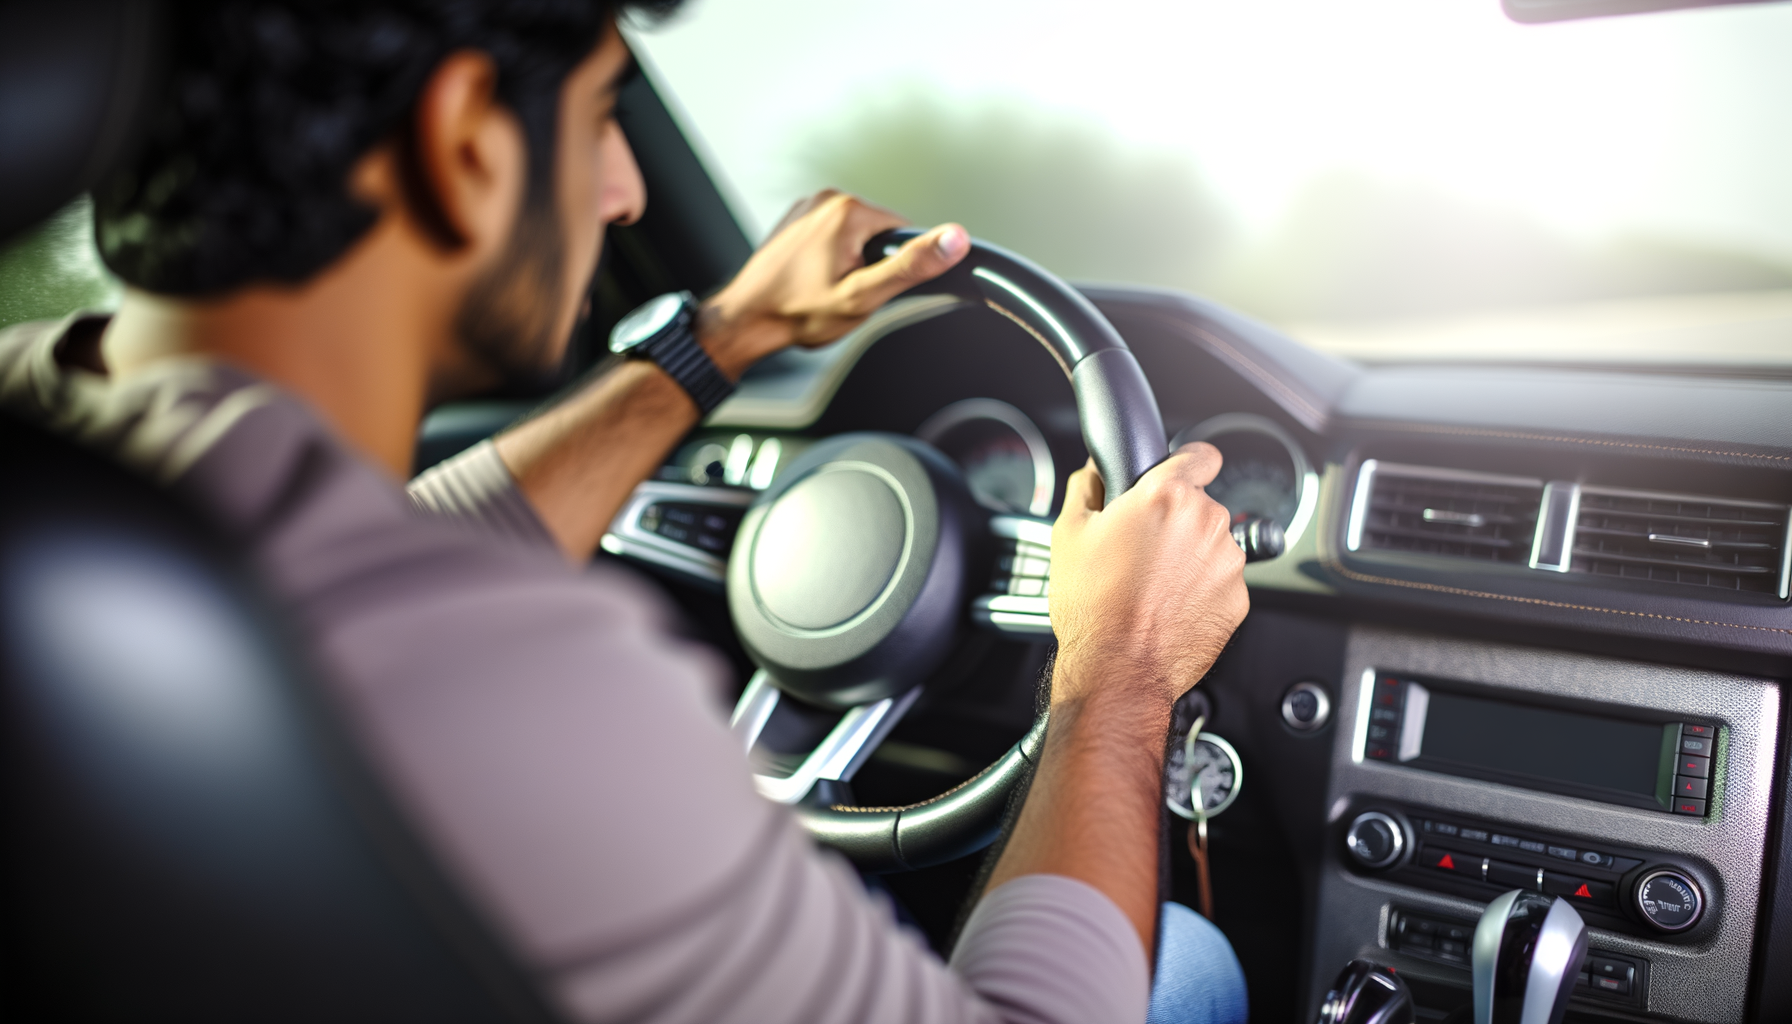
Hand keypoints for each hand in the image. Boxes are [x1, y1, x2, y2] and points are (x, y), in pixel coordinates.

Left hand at [696, 190, 969, 378]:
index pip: (903, 232)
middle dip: (869, 266)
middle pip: (878, 234)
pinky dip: (827, 259)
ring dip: (848, 263)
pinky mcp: (795, 220)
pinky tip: (810, 280)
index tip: (868, 286)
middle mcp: (826, 198)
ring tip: (822, 288)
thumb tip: (955, 239)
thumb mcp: (863, 295)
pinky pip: (830, 237)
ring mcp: (807, 207)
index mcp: (848, 210)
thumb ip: (911, 266)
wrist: (746, 320)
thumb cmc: (798, 312)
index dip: (894, 267)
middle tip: (842, 293)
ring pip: (854, 237)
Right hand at [1047, 443, 1248, 707]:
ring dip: (1190, 556)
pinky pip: (1220, 581)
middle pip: (1198, 506)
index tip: (1181, 473)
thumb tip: (1095, 472)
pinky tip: (1169, 605)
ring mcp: (1227, 562)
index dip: (1187, 463)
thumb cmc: (1094, 606)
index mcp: (1166, 496)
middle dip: (1174, 520)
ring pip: (1211, 544)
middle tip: (1140, 549)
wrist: (1118, 668)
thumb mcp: (1068, 534)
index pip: (1200, 454)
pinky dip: (1202, 589)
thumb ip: (1087, 487)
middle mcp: (1206, 522)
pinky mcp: (1238, 598)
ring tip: (1152, 584)